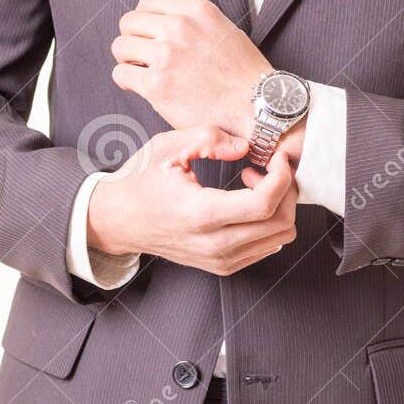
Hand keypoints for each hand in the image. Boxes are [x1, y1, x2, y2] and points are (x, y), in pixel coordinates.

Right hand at [86, 124, 298, 276]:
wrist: (116, 220)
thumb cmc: (139, 181)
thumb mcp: (167, 147)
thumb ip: (209, 138)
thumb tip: (245, 146)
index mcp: (202, 214)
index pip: (265, 204)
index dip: (282, 176)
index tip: (277, 157)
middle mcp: (215, 244)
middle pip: (281, 224)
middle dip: (286, 189)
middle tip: (267, 166)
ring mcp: (220, 260)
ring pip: (279, 239)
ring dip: (279, 206)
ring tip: (255, 182)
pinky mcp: (223, 266)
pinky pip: (266, 247)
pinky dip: (269, 222)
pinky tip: (247, 200)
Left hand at [110, 0, 270, 137]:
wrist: (257, 107)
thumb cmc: (244, 74)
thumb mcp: (223, 29)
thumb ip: (193, 21)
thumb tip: (162, 24)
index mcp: (196, 10)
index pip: (147, 2)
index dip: (144, 20)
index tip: (148, 35)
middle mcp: (179, 27)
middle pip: (129, 22)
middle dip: (133, 39)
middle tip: (142, 55)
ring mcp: (166, 55)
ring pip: (120, 46)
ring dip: (127, 60)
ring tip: (141, 71)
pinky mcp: (157, 84)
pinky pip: (121, 74)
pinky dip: (126, 81)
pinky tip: (140, 86)